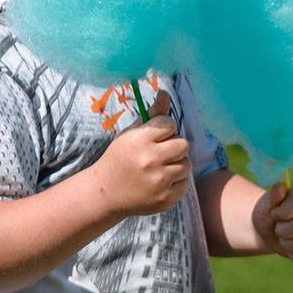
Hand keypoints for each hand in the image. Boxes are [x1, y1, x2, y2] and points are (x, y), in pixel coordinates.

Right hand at [93, 92, 193, 216]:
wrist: (106, 193)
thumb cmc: (120, 158)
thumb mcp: (131, 134)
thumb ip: (152, 115)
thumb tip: (165, 94)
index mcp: (140, 140)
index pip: (169, 124)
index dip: (164, 129)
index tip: (154, 137)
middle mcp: (150, 160)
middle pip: (183, 144)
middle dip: (174, 146)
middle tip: (160, 153)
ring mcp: (159, 181)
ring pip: (187, 164)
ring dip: (177, 164)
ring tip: (160, 168)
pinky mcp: (165, 199)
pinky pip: (185, 183)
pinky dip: (176, 182)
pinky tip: (160, 182)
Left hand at [254, 181, 292, 262]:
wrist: (271, 231)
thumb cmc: (268, 215)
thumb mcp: (265, 205)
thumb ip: (272, 197)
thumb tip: (280, 187)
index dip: (282, 212)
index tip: (274, 213)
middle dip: (281, 231)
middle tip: (278, 227)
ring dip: (286, 244)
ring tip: (284, 237)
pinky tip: (291, 246)